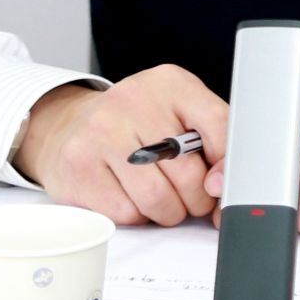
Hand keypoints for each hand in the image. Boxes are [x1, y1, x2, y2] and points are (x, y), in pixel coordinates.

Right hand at [10, 65, 227, 226]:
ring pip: (158, 199)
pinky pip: (127, 213)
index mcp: (170, 83)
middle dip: (196, 199)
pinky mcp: (79, 165)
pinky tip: (130, 195)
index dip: (227, 166)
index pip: (217, 125)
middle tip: (189, 196)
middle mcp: (134, 100)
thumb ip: (213, 141)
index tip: (221, 184)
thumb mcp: (179, 115)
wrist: (72, 126)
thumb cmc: (137, 126)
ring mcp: (102, 131)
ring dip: (168, 212)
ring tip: (162, 198)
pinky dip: (137, 215)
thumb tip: (223, 188)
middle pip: (189, 173)